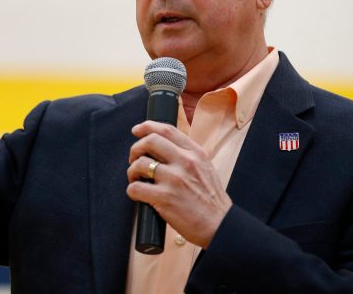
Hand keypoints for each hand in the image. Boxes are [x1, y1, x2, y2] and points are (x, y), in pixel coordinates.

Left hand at [127, 121, 231, 247]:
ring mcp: (174, 179)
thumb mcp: (206, 168)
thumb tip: (163, 148)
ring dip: (132, 171)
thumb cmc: (211, 201)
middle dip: (136, 148)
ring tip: (136, 179)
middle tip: (134, 159)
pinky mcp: (165, 198)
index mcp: (196, 153)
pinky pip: (136, 188)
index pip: (167, 130)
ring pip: (140, 164)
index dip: (148, 127)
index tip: (137, 130)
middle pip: (150, 141)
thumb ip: (188, 156)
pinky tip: (138, 194)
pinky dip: (132, 190)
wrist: (220, 225)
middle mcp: (185, 162)